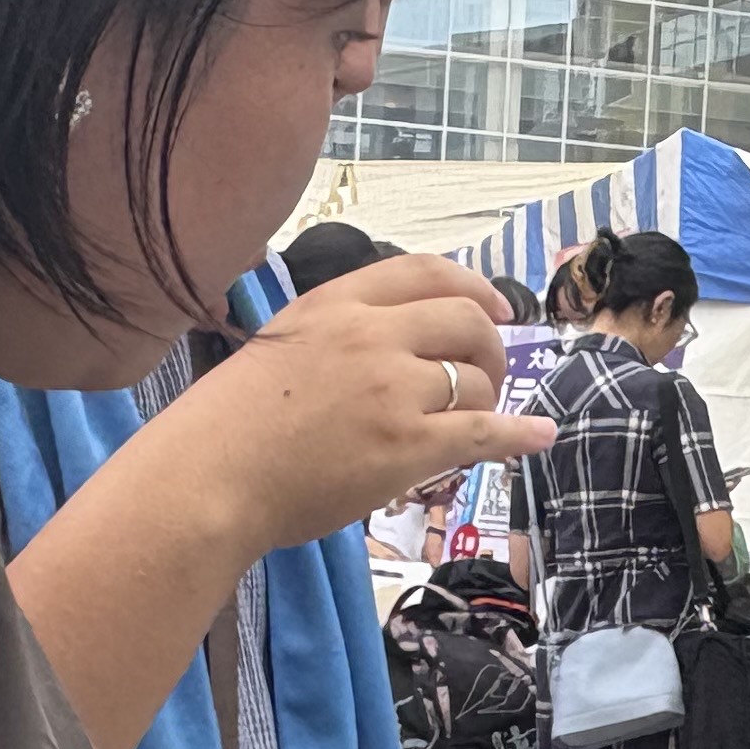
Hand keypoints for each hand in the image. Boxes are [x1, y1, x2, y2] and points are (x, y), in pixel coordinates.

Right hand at [180, 260, 552, 558]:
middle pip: (466, 320)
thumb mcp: (282, 343)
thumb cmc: (229, 424)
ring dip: (489, 400)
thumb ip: (337, 331)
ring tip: (481, 419)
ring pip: (476, 380)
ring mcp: (393, 389)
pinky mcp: (407, 445)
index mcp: (337, 303)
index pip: (425, 271)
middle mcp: (371, 335)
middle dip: (490, 345)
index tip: (495, 304)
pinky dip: (520, 433)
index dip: (473, 285)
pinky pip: (484, 431)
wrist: (209, 477)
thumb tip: (391, 338)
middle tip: (489, 372)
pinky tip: (540, 436)